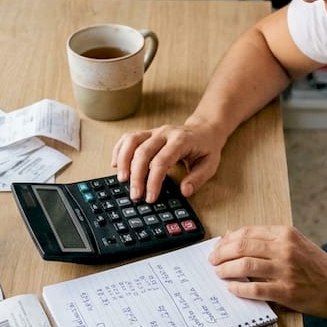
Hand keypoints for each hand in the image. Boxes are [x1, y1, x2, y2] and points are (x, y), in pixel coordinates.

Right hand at [111, 121, 225, 201]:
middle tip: (135, 195)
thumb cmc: (206, 148)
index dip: (154, 180)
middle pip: (143, 152)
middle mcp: (165, 133)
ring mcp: (154, 131)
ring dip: (123, 161)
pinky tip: (116, 165)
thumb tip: (184, 191)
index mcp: (181, 140)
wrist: (204, 129)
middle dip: (136, 176)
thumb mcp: (210, 164)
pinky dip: (119, 150)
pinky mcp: (147, 133)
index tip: (150, 198)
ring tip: (122, 180)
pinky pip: (128, 138)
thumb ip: (198, 178)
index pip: (162, 161)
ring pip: (131, 141)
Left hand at [209, 226, 326, 318]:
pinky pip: (255, 289)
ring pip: (244, 266)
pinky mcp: (286, 291)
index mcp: (287, 234)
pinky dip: (239, 289)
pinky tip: (232, 289)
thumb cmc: (319, 268)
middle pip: (242, 246)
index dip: (228, 239)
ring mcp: (286, 270)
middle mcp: (285, 249)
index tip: (218, 246)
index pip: (248, 232)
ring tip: (219, 273)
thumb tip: (236, 237)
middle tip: (213, 260)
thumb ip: (270, 240)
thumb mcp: (298, 245)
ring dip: (226, 270)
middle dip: (221, 254)